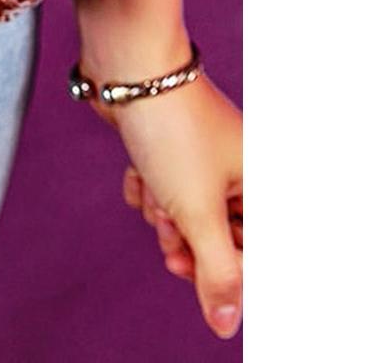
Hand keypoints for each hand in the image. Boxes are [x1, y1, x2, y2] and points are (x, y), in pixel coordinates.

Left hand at [97, 72, 242, 339]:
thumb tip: (225, 322)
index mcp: (262, 181)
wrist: (128, 66)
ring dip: (161, 211)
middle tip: (168, 234)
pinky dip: (145, 187)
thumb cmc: (173, 129)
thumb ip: (217, 272)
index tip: (191, 269)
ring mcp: (202, 155)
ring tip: (152, 192)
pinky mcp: (169, 146)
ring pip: (183, 211)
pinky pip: (160, 186)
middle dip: (186, 238)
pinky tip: (136, 172)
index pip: (254, 249)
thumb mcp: (198, 211)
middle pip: (217, 233)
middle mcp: (237, 168)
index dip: (223, 269)